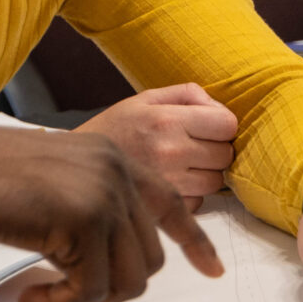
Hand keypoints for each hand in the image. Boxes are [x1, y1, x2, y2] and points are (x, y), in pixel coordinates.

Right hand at [0, 101, 223, 301]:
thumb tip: (107, 263)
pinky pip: (90, 290)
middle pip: (148, 260)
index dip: (195, 242)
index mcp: (113, 157)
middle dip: (111, 289)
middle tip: (66, 293)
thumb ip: (90, 205)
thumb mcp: (55, 180)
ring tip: (48, 294)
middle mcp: (117, 173)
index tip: (211, 269)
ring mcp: (104, 195)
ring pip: (127, 281)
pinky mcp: (84, 222)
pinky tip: (34, 293)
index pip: (171, 203)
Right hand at [76, 83, 237, 210]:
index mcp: (167, 120)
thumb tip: (220, 108)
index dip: (220, 124)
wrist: (75, 166)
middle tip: (190, 145)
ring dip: (204, 174)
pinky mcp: (164, 207)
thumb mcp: (144, 99)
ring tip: (178, 164)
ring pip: (216, 182)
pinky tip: (169, 182)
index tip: (206, 126)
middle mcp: (170, 151)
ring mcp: (169, 182)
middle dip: (214, 150)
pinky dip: (190, 194)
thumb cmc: (114, 128)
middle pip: (225, 155)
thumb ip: (187, 94)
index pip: (227, 123)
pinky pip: (199, 202)